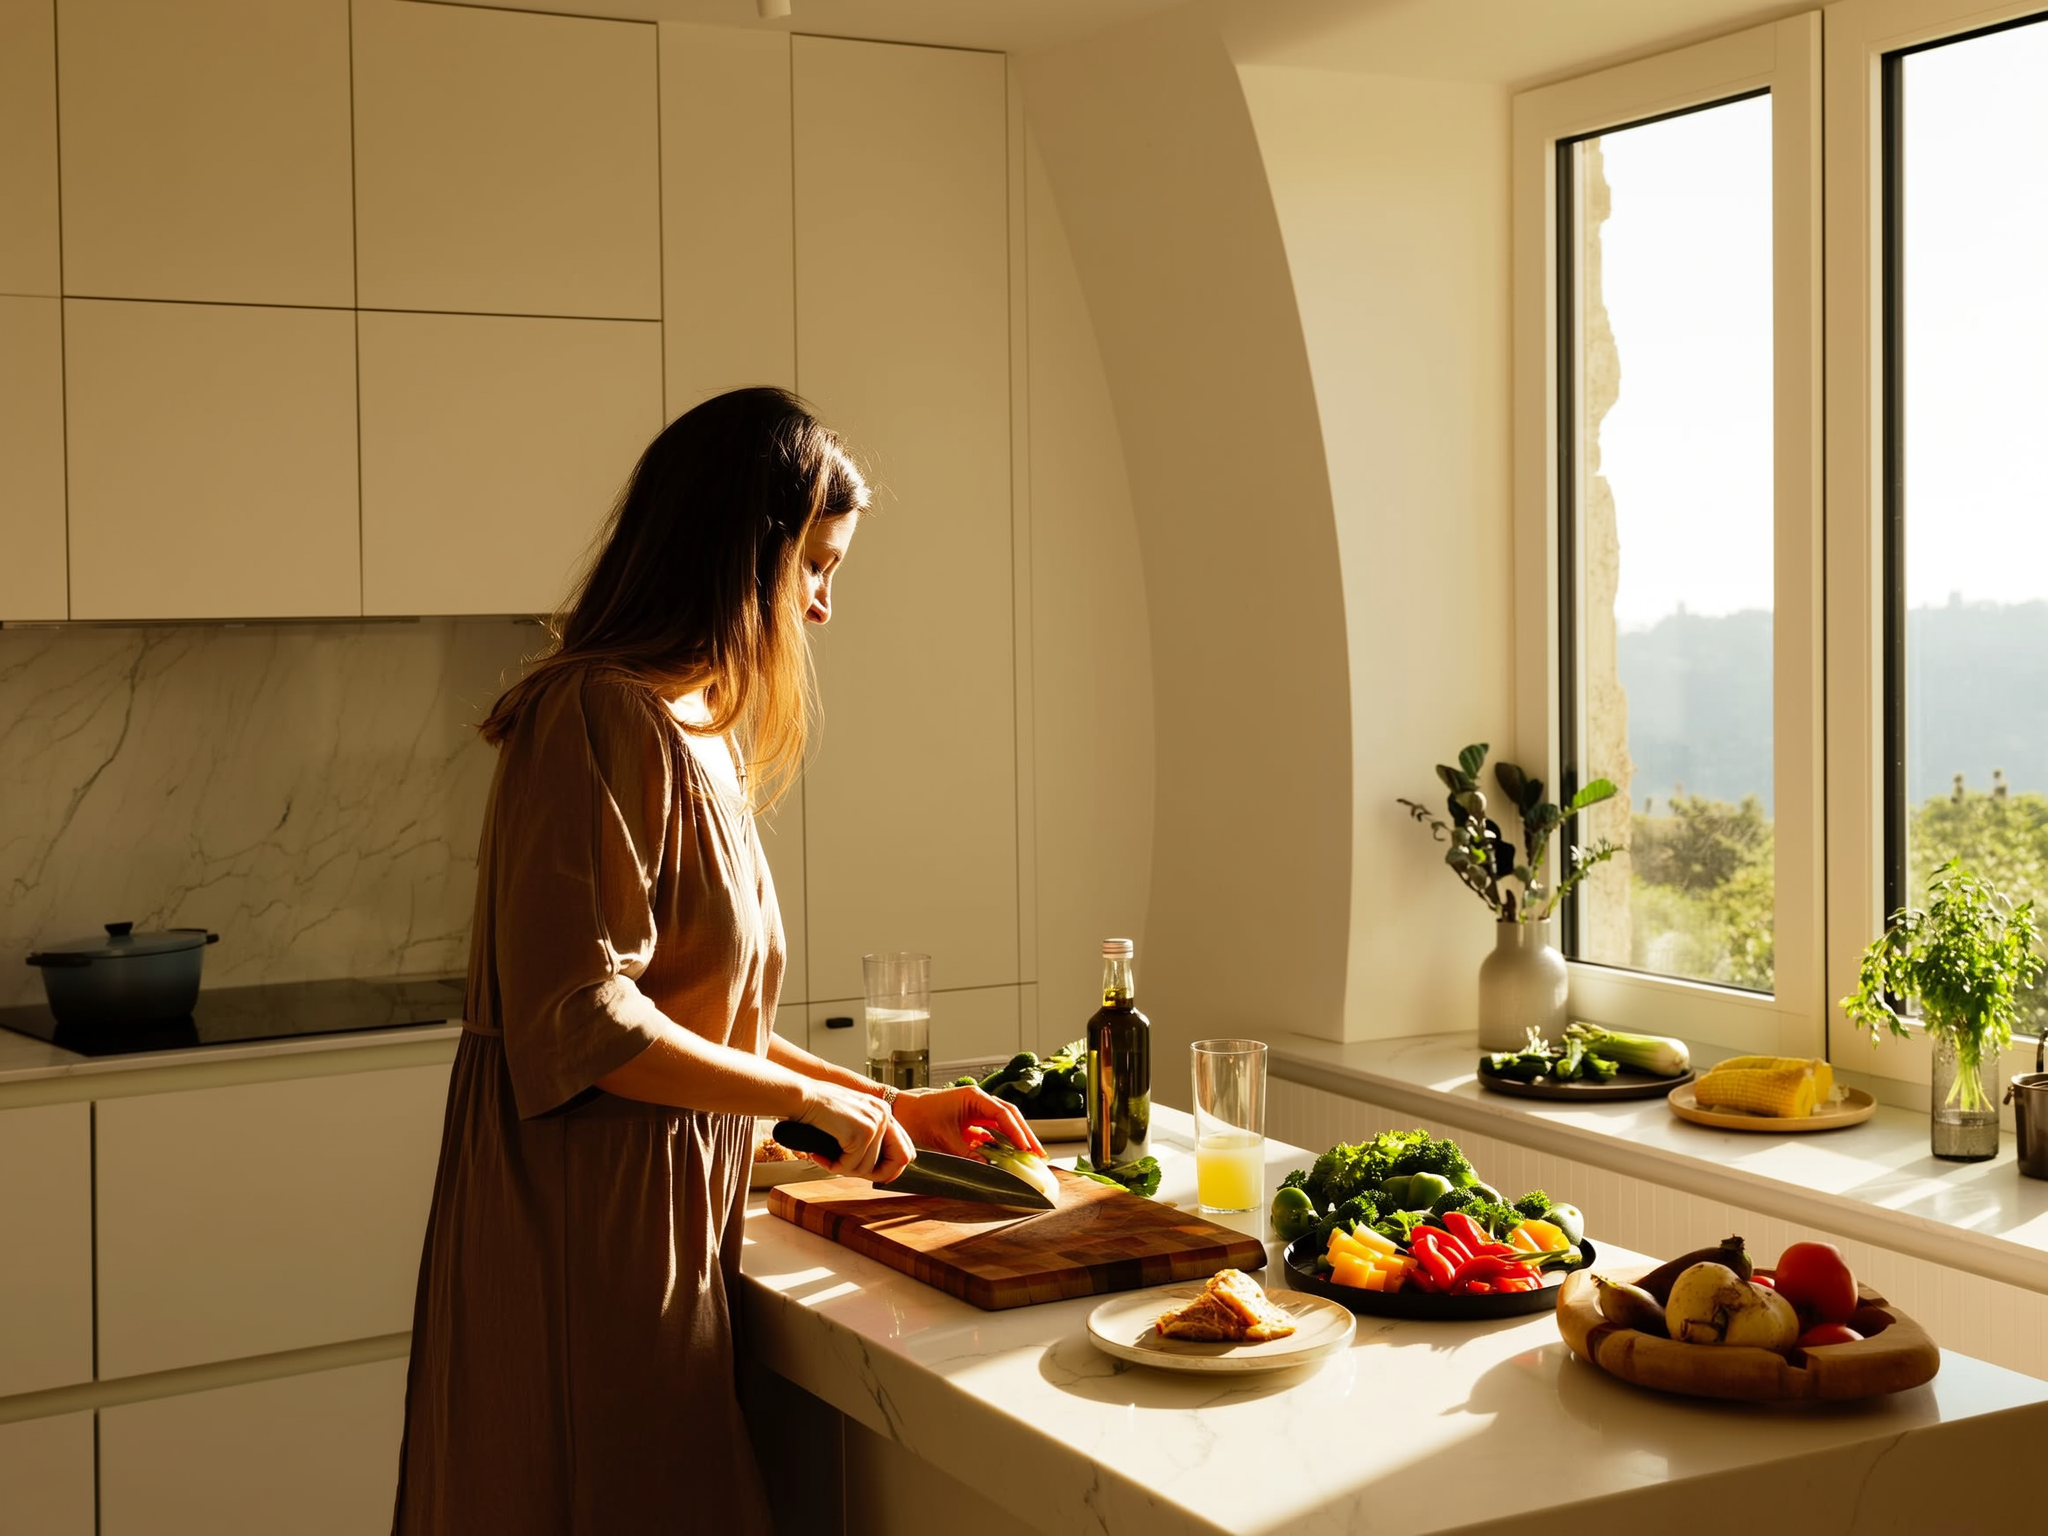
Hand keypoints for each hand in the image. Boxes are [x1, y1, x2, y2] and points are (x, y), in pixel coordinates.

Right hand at [793, 1081, 914, 1181]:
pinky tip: (820, 1155)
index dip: (891, 1168)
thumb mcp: (851, 1120)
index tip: (872, 1175)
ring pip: (868, 1168)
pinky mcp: (861, 1133)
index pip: (905, 1149)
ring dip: (844, 1169)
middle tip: (850, 1171)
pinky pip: (850, 1165)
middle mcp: (884, 1115)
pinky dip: (833, 1166)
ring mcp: (874, 1123)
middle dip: (876, 1174)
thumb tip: (877, 1169)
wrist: (801, 1096)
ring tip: (826, 1159)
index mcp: (883, 1111)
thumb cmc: (818, 1108)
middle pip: (900, 1161)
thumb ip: (866, 1138)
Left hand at [894, 1086, 1045, 1158]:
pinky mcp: (969, 1121)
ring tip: (1029, 1155)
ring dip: (1015, 1138)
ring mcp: (974, 1110)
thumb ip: (967, 1155)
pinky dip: (1001, 1143)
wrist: (901, 1113)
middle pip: (1009, 1116)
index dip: (1017, 1132)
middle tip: (1038, 1153)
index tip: (1026, 1148)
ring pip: (1002, 1123)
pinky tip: (1008, 1156)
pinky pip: (991, 1131)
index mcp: (973, 1097)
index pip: (1003, 1114)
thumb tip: (988, 1169)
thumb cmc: (918, 1118)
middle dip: (1024, 1134)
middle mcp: (977, 1101)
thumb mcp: (943, 1140)